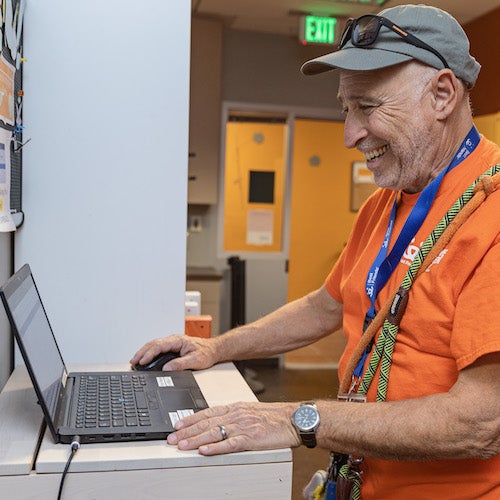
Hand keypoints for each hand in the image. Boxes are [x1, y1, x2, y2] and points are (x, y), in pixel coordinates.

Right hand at [130, 334, 217, 370]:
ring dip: (144, 352)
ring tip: (135, 361)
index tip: (142, 361)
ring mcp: (172, 343)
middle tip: (133, 361)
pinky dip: (149, 353)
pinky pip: (157, 348)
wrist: (213, 350)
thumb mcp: (195, 360)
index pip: (160, 345)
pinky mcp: (172, 348)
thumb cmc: (206, 352)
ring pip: (154, 345)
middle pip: (153, 344)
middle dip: (142, 352)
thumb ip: (181, 364)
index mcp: (178, 340)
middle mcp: (173, 340)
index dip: (149, 353)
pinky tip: (145, 359)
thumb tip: (167, 369)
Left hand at [167, 401, 301, 454]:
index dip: (190, 419)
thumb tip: (216, 421)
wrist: (293, 419)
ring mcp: (243, 427)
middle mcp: (236, 415)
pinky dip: (215, 448)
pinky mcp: (251, 439)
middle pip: (206, 423)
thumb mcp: (249, 410)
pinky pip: (230, 444)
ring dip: (195, 440)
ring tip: (181, 445)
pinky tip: (204, 451)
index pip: (207, 413)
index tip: (176, 425)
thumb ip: (233, 415)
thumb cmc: (273, 416)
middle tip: (172, 438)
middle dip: (187, 431)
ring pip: (214, 433)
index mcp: (235, 408)